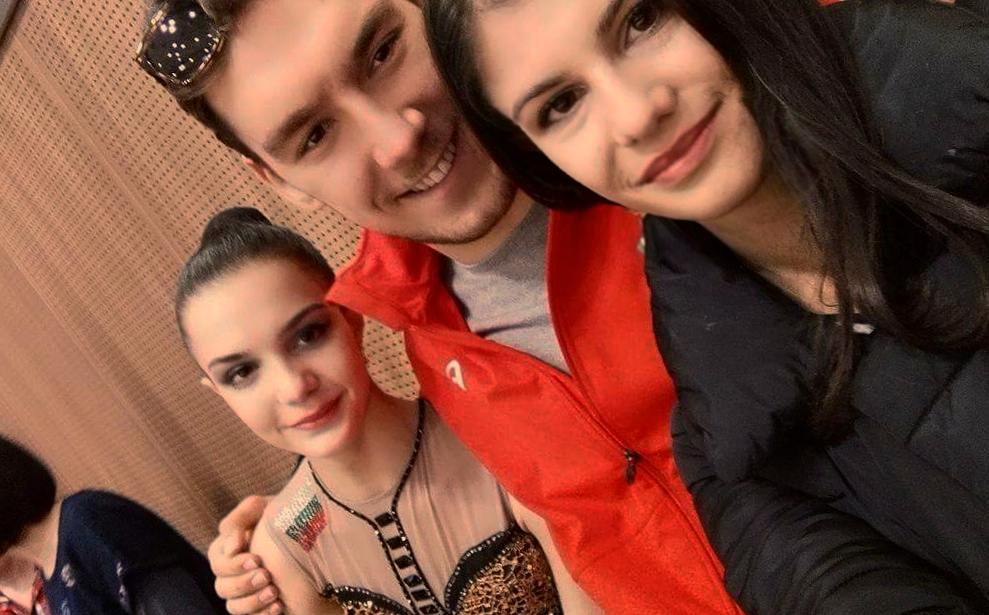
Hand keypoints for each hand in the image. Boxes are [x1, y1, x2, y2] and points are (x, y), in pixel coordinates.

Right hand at [207, 495, 282, 614]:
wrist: (318, 538)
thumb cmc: (287, 518)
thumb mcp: (267, 507)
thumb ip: (244, 514)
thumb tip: (232, 544)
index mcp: (229, 548)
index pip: (217, 559)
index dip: (233, 563)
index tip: (256, 559)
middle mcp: (232, 573)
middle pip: (222, 586)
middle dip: (243, 582)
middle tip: (266, 575)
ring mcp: (245, 593)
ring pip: (233, 606)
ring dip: (252, 601)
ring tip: (274, 591)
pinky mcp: (260, 607)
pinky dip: (263, 613)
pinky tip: (279, 606)